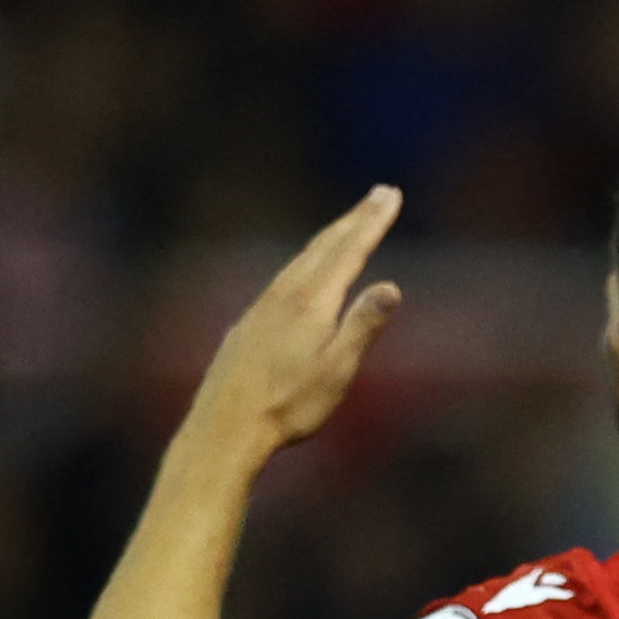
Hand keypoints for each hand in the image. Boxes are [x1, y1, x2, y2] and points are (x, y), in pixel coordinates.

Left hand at [186, 188, 404, 458]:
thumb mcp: (337, 371)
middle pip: (325, 246)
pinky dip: (307, 261)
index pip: (348, 251)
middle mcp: (285, 294)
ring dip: (330, 237)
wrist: (226, 425)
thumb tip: (392, 286)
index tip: (391, 195)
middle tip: (379, 193)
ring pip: (302, 259)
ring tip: (349, 224)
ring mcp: (264, 305)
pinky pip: (285, 276)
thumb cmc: (289, 405)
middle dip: (355, 218)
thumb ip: (362, 326)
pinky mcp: (251, 321)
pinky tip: (306, 270)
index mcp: (312, 303)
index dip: (372, 222)